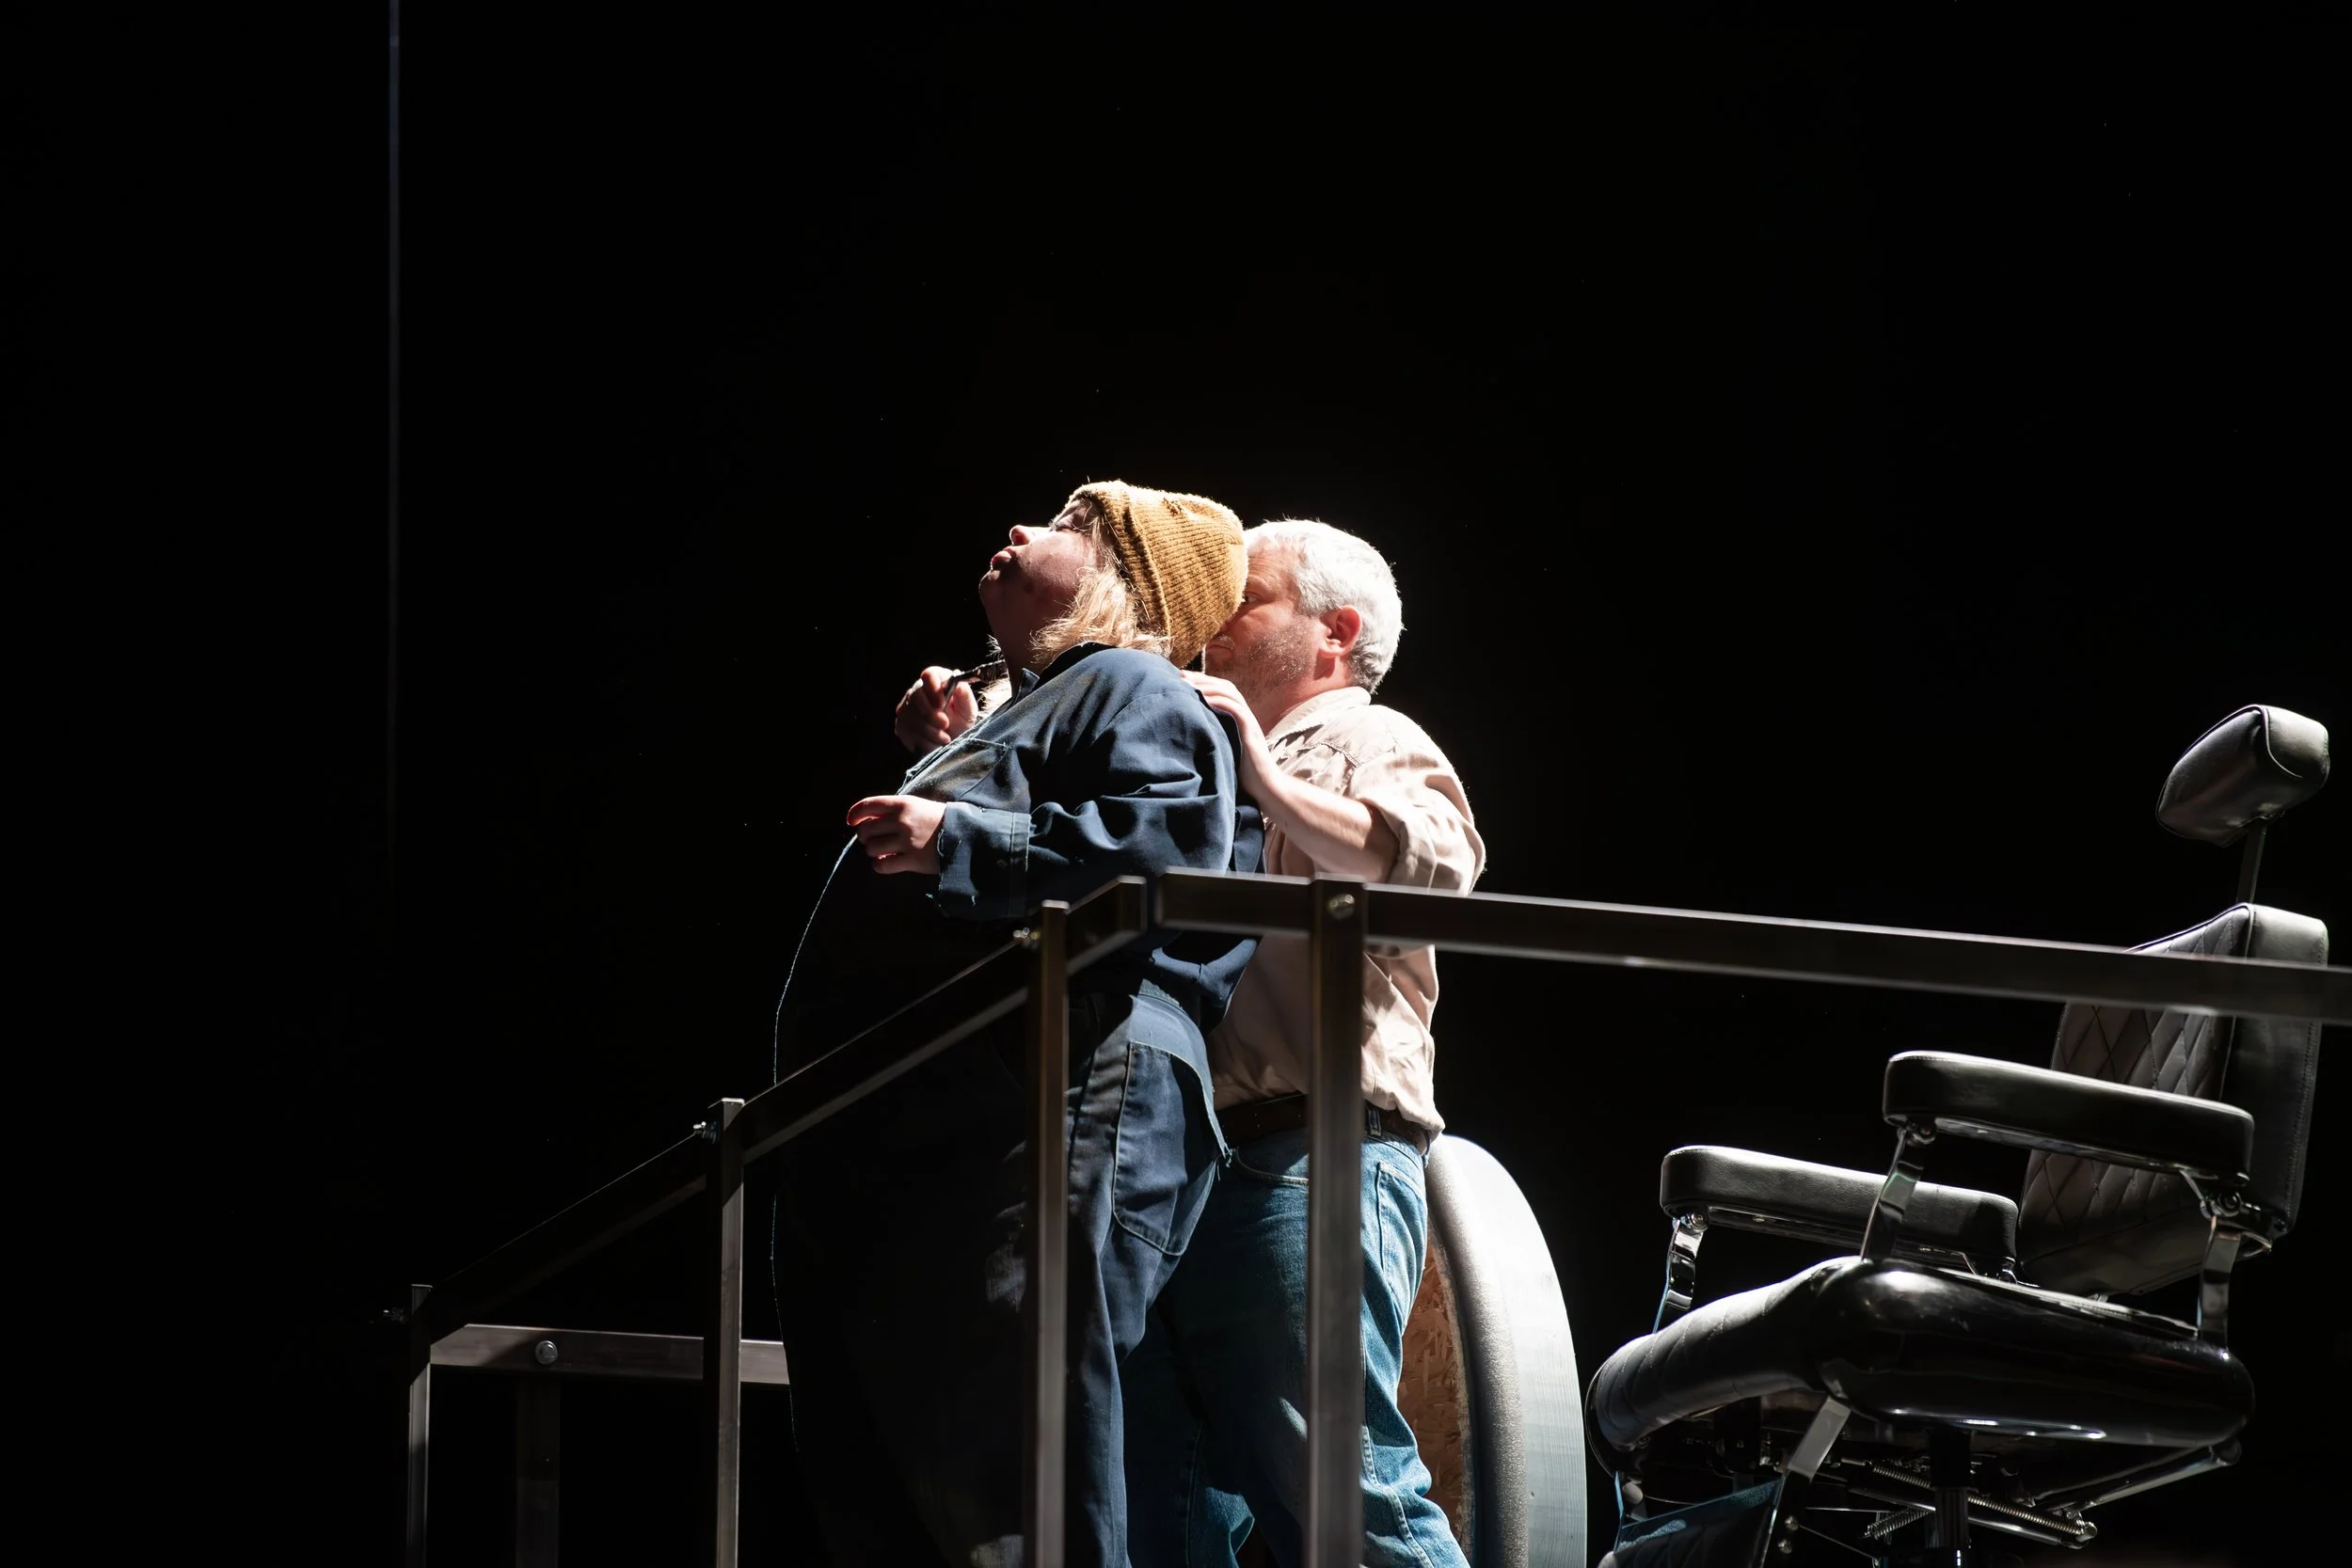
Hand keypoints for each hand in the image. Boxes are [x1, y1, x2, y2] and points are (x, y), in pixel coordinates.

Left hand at [847, 794, 946, 874]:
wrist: (964, 836)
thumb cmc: (940, 819)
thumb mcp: (918, 805)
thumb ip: (895, 810)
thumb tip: (869, 818)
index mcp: (903, 804)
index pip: (869, 805)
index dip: (855, 813)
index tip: (851, 821)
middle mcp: (901, 822)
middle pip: (866, 829)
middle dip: (864, 836)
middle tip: (871, 839)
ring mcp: (906, 842)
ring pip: (872, 848)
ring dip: (872, 851)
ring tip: (881, 851)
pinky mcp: (911, 861)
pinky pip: (883, 866)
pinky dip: (879, 865)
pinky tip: (884, 862)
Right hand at [894, 666, 979, 753]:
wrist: (952, 742)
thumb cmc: (961, 721)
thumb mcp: (968, 709)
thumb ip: (965, 695)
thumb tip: (959, 683)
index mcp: (937, 681)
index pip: (929, 675)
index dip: (933, 687)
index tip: (941, 703)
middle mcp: (919, 690)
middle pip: (916, 696)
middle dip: (931, 714)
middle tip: (945, 724)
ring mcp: (907, 707)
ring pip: (911, 716)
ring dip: (930, 731)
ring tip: (944, 738)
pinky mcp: (901, 723)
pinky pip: (906, 730)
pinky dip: (922, 741)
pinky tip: (933, 743)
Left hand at [1181, 671, 1271, 794]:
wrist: (1265, 789)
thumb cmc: (1242, 775)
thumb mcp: (1222, 750)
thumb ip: (1211, 737)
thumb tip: (1185, 733)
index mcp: (1237, 717)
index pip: (1220, 690)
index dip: (1201, 681)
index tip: (1179, 679)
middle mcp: (1244, 715)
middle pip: (1224, 686)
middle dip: (1201, 678)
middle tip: (1179, 675)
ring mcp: (1249, 722)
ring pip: (1230, 693)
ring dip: (1207, 686)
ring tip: (1187, 684)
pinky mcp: (1251, 731)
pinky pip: (1236, 710)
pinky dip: (1220, 701)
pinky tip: (1204, 699)